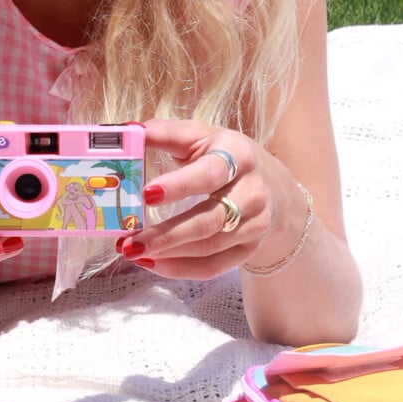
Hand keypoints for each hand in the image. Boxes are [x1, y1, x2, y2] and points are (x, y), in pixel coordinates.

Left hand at [118, 118, 303, 279]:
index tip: (146, 194)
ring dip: (167, 254)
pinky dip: (179, 269)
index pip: (209, 173)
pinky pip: (213, 267)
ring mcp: (254, 225)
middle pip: (209, 220)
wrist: (274, 188)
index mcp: (238, 156)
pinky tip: (151, 263)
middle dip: (166, 235)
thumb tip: (128, 132)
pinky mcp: (249, 250)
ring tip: (131, 251)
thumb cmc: (226, 157)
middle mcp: (252, 193)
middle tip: (128, 242)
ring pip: (209, 247)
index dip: (179, 185)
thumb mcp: (202, 137)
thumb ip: (166, 133)